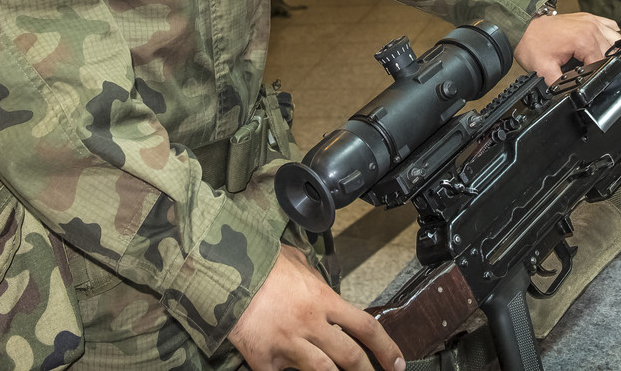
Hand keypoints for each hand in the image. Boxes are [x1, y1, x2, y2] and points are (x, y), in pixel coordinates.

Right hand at [228, 245, 403, 370]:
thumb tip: (322, 281)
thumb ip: (314, 275)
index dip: (387, 348)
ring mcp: (288, 344)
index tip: (396, 362)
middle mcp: (310, 324)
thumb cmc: (259, 263)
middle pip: (350, 358)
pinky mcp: (264, 360)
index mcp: (322, 299)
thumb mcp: (295, 260)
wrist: (224, 271)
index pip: (366, 327)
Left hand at [513, 11, 620, 84]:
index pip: (604, 64)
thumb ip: (560, 85)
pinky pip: (610, 27)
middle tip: (587, 71)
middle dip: (603, 65)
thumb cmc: (532, 43)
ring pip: (616, 39)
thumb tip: (569, 96)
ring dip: (610, 51)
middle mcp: (591, 27)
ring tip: (595, 60)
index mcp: (584, 40)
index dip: (596, 76)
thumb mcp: (544, 71)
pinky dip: (609, 37)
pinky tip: (600, 46)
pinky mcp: (589, 18)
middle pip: (612, 53)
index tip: (586, 79)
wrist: (523, 27)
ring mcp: (592, 21)